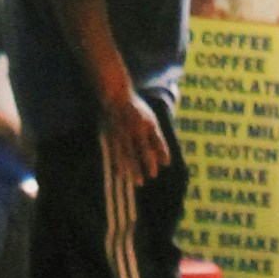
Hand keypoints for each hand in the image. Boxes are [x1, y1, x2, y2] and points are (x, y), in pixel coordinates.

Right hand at [99, 78, 168, 192]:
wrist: (116, 95)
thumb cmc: (137, 112)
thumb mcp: (150, 121)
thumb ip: (157, 140)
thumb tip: (166, 163)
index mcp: (147, 122)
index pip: (156, 138)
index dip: (161, 150)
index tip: (165, 163)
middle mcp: (135, 126)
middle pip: (142, 146)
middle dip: (147, 160)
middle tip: (153, 175)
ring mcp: (123, 129)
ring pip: (129, 151)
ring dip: (134, 167)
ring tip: (139, 182)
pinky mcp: (112, 133)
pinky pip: (115, 150)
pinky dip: (118, 162)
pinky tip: (121, 173)